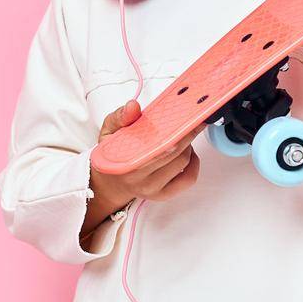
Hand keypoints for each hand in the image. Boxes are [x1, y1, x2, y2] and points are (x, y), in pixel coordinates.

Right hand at [82, 100, 199, 238]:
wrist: (111, 182)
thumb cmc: (112, 155)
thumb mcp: (108, 131)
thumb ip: (119, 117)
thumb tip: (133, 106)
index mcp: (125, 163)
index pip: (156, 145)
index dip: (174, 129)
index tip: (186, 116)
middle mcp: (139, 180)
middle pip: (173, 153)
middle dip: (186, 134)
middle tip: (194, 120)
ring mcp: (153, 189)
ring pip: (183, 163)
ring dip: (188, 146)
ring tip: (183, 135)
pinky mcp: (164, 195)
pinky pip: (188, 179)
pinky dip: (194, 163)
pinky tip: (189, 152)